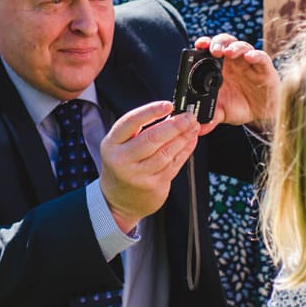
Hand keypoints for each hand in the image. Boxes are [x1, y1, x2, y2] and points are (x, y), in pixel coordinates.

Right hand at [99, 101, 200, 231]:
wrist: (118, 201)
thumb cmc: (122, 166)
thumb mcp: (120, 145)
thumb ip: (140, 130)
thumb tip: (171, 113)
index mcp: (112, 144)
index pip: (131, 122)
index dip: (151, 111)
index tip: (169, 105)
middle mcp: (122, 160)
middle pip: (152, 138)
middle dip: (175, 125)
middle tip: (189, 116)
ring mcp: (138, 175)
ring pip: (166, 152)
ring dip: (184, 137)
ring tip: (193, 127)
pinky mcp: (154, 186)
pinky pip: (174, 165)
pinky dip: (185, 151)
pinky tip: (191, 142)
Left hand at [199, 34, 278, 129]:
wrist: (262, 115)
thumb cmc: (240, 107)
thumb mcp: (222, 112)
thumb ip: (210, 117)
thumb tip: (197, 128)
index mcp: (219, 68)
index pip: (210, 49)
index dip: (204, 44)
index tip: (198, 45)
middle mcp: (233, 61)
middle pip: (224, 42)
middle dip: (218, 43)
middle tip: (213, 50)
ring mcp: (249, 63)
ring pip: (242, 46)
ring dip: (234, 47)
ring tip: (228, 52)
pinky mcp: (264, 68)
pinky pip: (260, 57)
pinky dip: (255, 55)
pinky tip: (248, 57)